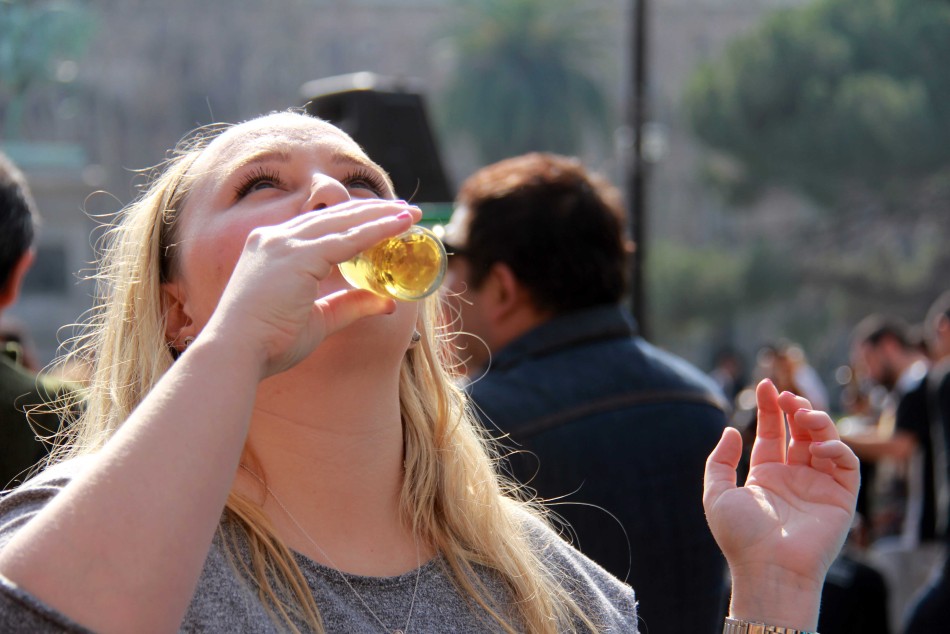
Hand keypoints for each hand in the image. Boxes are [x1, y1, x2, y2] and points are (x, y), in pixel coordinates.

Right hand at [201, 200, 420, 376]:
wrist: (236, 353)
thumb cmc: (269, 343)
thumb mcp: (319, 320)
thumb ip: (350, 306)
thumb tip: (388, 303)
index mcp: (272, 248)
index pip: (320, 225)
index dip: (354, 220)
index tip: (383, 218)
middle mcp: (275, 238)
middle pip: (334, 215)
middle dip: (373, 210)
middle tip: (405, 210)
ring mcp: (283, 243)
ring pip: (344, 221)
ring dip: (380, 215)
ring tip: (410, 214)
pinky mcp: (297, 255)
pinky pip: (347, 240)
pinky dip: (375, 231)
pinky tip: (398, 227)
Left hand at [703, 379, 858, 627]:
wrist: (768, 568)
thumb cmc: (740, 536)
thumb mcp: (717, 493)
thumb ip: (720, 460)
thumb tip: (731, 430)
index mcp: (766, 475)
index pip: (773, 433)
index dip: (770, 408)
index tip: (766, 384)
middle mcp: (793, 478)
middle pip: (800, 432)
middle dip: (795, 408)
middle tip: (786, 396)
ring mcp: (818, 487)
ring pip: (825, 442)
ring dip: (817, 422)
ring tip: (802, 413)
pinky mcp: (840, 498)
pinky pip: (846, 466)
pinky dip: (837, 449)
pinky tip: (820, 445)